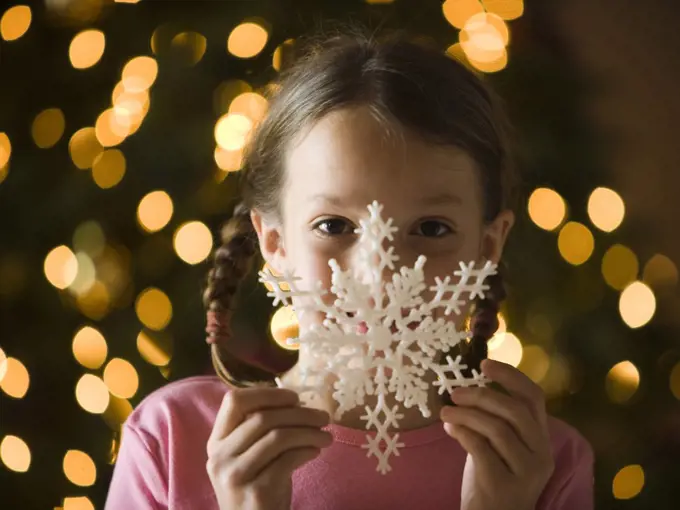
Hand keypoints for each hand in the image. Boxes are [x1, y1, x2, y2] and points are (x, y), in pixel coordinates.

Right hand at [206, 387, 332, 509]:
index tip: (294, 398)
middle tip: (324, 417)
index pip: (234, 401)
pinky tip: (316, 451)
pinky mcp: (255, 492)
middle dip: (300, 414)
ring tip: (326, 436)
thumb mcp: (249, 455)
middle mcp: (219, 456)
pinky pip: (287, 460)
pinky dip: (307, 451)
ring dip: (309, 432)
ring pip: (278, 437)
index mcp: (216, 440)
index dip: (267, 394)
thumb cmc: (256, 486)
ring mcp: (235, 475)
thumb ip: (260, 429)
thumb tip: (296, 402)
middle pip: (263, 418)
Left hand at [440, 359, 554, 509]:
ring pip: (497, 429)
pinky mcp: (505, 486)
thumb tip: (465, 388)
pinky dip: (462, 433)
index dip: (511, 376)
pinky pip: (482, 449)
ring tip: (445, 412)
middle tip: (454, 392)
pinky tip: (449, 429)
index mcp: (541, 438)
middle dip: (481, 395)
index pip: (534, 397)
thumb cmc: (493, 478)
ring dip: (466, 414)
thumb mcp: (500, 446)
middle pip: (515, 411)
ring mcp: (526, 472)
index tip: (484, 363)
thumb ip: (494, 420)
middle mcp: (541, 453)